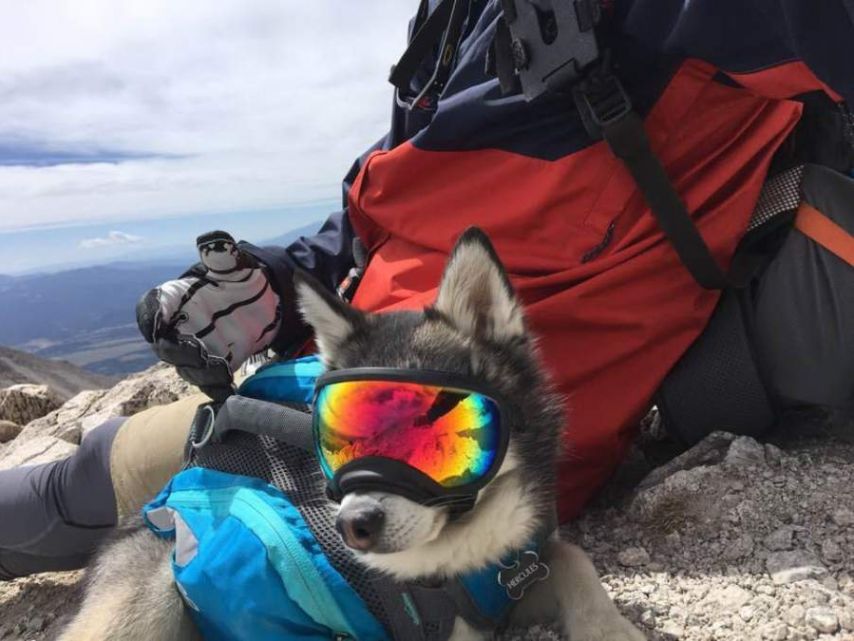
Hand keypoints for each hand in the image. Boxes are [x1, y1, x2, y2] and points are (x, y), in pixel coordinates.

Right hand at [137, 231, 280, 397]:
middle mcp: (177, 327)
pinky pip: (207, 382)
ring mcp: (193, 349)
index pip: (149, 310)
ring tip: (219, 371)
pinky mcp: (212, 366)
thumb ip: (221, 254)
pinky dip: (214, 387)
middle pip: (165, 346)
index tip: (158, 328)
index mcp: (173, 300)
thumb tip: (214, 240)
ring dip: (199, 372)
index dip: (150, 319)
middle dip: (178, 352)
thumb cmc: (237, 277)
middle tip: (199, 354)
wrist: (261, 299)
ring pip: (185, 368)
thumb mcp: (233, 263)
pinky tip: (227, 390)